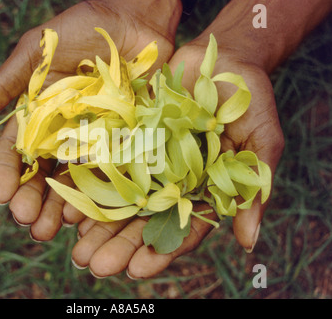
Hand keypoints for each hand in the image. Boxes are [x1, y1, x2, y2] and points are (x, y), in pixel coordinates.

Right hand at [0, 0, 182, 239]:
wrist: (131, 19)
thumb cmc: (78, 29)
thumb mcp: (36, 53)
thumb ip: (6, 84)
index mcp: (38, 115)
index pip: (16, 150)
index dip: (6, 173)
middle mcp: (63, 132)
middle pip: (43, 173)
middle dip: (33, 199)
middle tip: (28, 223)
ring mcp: (93, 138)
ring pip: (73, 179)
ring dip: (61, 206)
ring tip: (53, 229)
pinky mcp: (124, 139)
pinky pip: (109, 169)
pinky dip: (98, 191)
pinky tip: (88, 211)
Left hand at [69, 39, 284, 278]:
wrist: (221, 60)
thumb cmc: (248, 101)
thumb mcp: (261, 142)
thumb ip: (254, 189)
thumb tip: (248, 243)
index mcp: (201, 191)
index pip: (180, 230)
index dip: (160, 251)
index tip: (136, 270)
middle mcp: (170, 182)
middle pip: (142, 220)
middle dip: (118, 244)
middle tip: (92, 265)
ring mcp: (147, 162)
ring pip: (119, 198)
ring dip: (97, 223)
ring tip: (74, 247)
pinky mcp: (129, 139)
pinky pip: (106, 164)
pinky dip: (89, 183)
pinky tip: (70, 205)